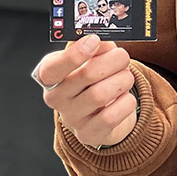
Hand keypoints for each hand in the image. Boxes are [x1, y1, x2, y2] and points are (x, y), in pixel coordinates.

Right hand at [33, 33, 137, 147]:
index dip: (74, 54)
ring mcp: (71, 118)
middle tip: (122, 56)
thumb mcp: (89, 58)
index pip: (52, 68)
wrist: (99, 111)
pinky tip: (125, 97)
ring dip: (122, 80)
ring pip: (101, 95)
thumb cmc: (92, 79)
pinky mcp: (88, 134)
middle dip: (112, 61)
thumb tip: (105, 43)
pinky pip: (111, 116)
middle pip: (86, 75)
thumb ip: (96, 47)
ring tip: (126, 77)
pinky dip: (126, 102)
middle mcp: (56, 98)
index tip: (94, 41)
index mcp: (50, 75)